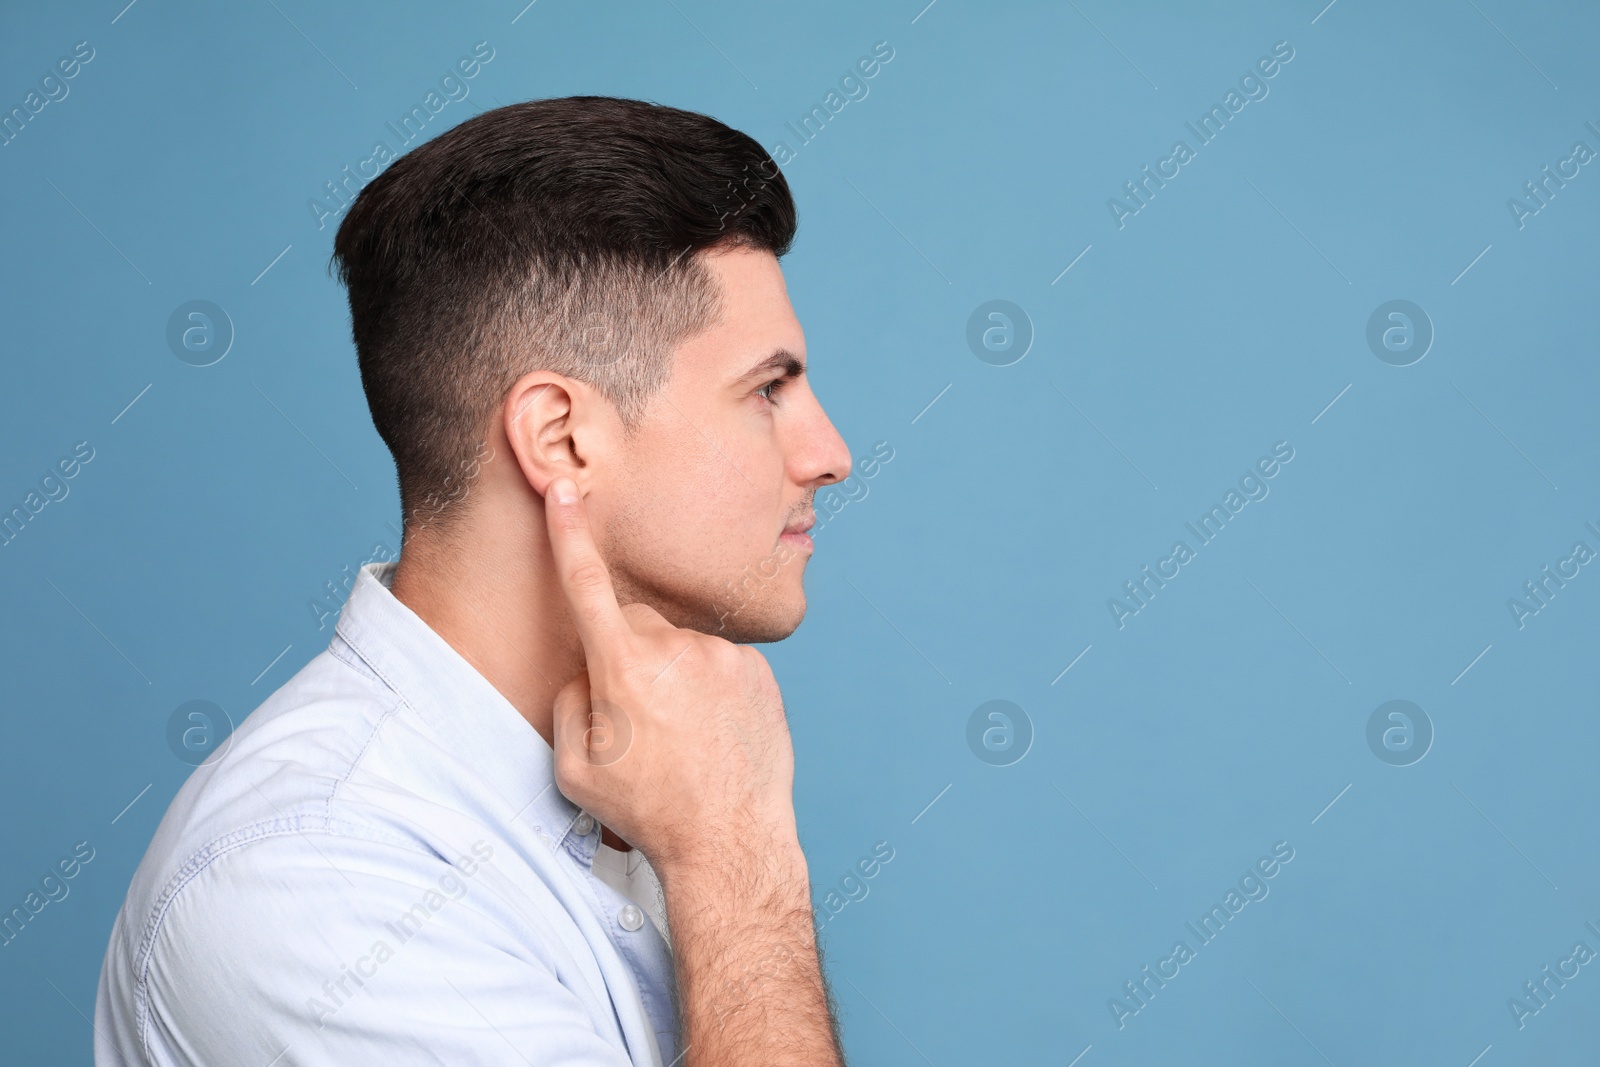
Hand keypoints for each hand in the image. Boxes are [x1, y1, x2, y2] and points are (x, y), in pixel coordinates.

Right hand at [544, 476, 798, 876]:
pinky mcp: (758, 672)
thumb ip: (570, 704)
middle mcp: (677, 650)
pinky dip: (709, 688)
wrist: (731, 842)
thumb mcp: (576, 769)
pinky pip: (718, 664)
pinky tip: (712, 734)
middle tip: (636, 719)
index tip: (564, 489)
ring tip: (682, 738)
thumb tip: (588, 671)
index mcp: (624, 668)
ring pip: (679, 648)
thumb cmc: (648, 812)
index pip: (587, 586)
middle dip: (626, 654)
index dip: (569, 535)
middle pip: (634, 625)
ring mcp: (724, 658)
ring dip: (672, 677)